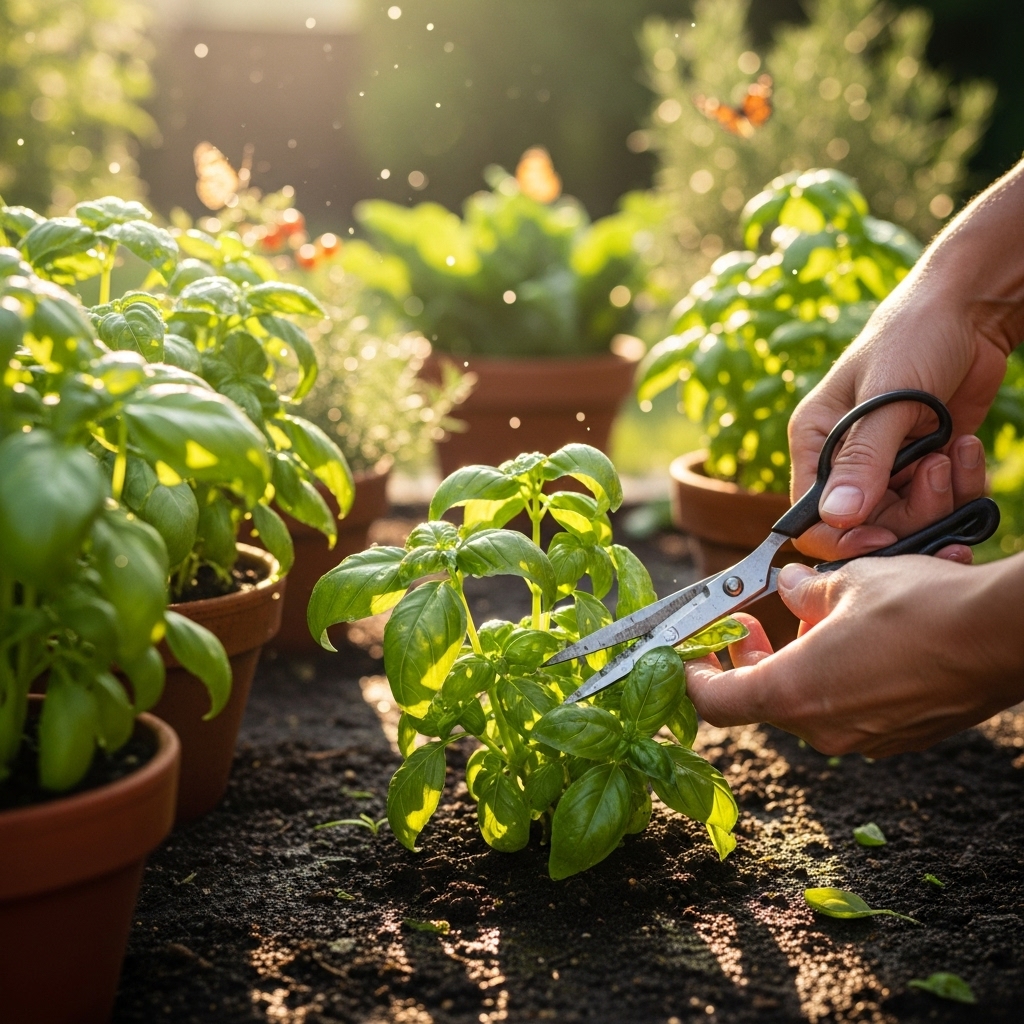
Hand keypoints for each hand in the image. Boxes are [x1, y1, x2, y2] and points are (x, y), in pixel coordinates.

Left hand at [685, 556, 1023, 757]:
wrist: (1005, 637)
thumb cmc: (921, 607)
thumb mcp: (848, 581)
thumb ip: (806, 590)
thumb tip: (792, 585)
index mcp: (794, 691)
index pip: (716, 701)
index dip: (691, 677)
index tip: (687, 652)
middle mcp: (823, 728)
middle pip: (760, 701)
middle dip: (748, 662)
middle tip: (748, 624)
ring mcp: (863, 740)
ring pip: (806, 705)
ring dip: (795, 666)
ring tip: (813, 620)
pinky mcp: (897, 737)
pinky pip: (847, 712)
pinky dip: (834, 680)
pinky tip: (855, 642)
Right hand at [786, 162, 1023, 561]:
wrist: (969, 309)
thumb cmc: (914, 337)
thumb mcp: (887, 399)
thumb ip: (863, 461)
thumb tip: (837, 519)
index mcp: (814, 441)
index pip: (810, 517)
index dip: (843, 538)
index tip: (884, 538)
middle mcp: (844, 460)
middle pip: (865, 526)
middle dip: (907, 514)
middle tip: (933, 473)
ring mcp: (887, 465)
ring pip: (907, 519)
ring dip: (938, 497)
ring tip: (950, 451)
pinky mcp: (924, 465)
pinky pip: (941, 502)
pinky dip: (961, 484)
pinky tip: (965, 447)